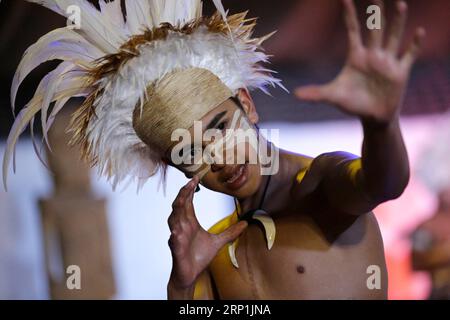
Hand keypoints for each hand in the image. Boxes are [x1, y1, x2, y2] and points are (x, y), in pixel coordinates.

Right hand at [167, 176, 247, 291]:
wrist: (190, 275)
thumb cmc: (199, 257)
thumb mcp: (218, 242)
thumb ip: (230, 232)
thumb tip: (245, 224)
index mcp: (190, 222)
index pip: (188, 202)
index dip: (190, 190)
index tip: (196, 178)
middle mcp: (182, 227)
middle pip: (179, 206)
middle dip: (183, 194)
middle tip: (190, 182)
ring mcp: (178, 237)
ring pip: (174, 219)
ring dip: (177, 209)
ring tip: (182, 198)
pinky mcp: (176, 249)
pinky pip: (174, 240)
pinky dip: (174, 235)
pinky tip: (176, 231)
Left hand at [295, 0, 425, 123]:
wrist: (373, 117)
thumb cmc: (353, 104)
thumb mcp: (333, 96)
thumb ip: (316, 93)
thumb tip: (295, 94)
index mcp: (356, 57)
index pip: (352, 31)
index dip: (348, 15)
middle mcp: (373, 55)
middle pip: (375, 29)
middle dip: (376, 13)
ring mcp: (387, 62)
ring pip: (393, 37)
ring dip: (397, 22)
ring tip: (400, 4)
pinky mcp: (400, 72)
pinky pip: (408, 55)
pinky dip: (414, 45)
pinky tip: (418, 32)